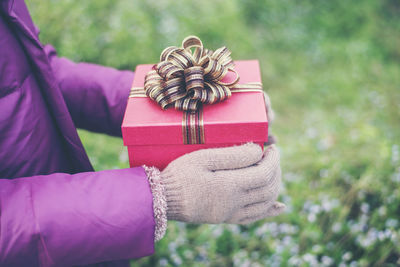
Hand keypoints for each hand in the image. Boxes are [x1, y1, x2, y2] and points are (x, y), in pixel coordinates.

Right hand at [161, 143, 284, 223]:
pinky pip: (254, 217)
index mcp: (229, 185)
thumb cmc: (181, 174)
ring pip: (265, 203)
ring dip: (275, 186)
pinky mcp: (226, 218)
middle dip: (276, 170)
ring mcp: (231, 213)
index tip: (273, 147)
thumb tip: (258, 151)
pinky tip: (279, 207)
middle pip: (268, 188)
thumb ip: (232, 155)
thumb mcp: (203, 158)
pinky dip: (269, 211)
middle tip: (273, 156)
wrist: (163, 199)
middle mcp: (234, 203)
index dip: (273, 160)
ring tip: (273, 172)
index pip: (264, 173)